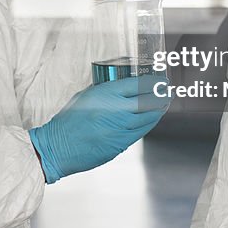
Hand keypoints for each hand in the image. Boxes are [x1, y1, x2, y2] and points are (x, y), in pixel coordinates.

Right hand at [28, 75, 169, 183]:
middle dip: (161, 95)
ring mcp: (120, 128)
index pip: (137, 84)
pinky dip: (150, 123)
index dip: (152, 82)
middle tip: (167, 91)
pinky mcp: (121, 144)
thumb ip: (104, 92)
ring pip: (149, 117)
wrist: (59, 147)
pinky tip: (153, 118)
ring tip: (164, 103)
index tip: (159, 80)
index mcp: (105, 94)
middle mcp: (116, 110)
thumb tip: (122, 89)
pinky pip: (141, 131)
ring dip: (159, 109)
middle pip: (148, 100)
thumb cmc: (68, 121)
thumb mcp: (85, 97)